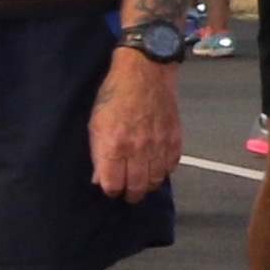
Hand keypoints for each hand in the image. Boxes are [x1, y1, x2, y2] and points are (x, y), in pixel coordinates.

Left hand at [93, 49, 183, 201]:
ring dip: (147, 186)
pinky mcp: (175, 138)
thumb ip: (97, 153)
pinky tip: (156, 169)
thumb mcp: (95, 124)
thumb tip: (99, 177)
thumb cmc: (114, 95)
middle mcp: (137, 149)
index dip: (111, 190)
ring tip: (141, 184)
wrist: (144, 73)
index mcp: (114, 145)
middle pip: (137, 186)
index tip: (110, 189)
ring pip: (156, 179)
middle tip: (128, 195)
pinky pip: (171, 165)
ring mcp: (159, 144)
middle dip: (130, 195)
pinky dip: (164, 171)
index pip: (113, 183)